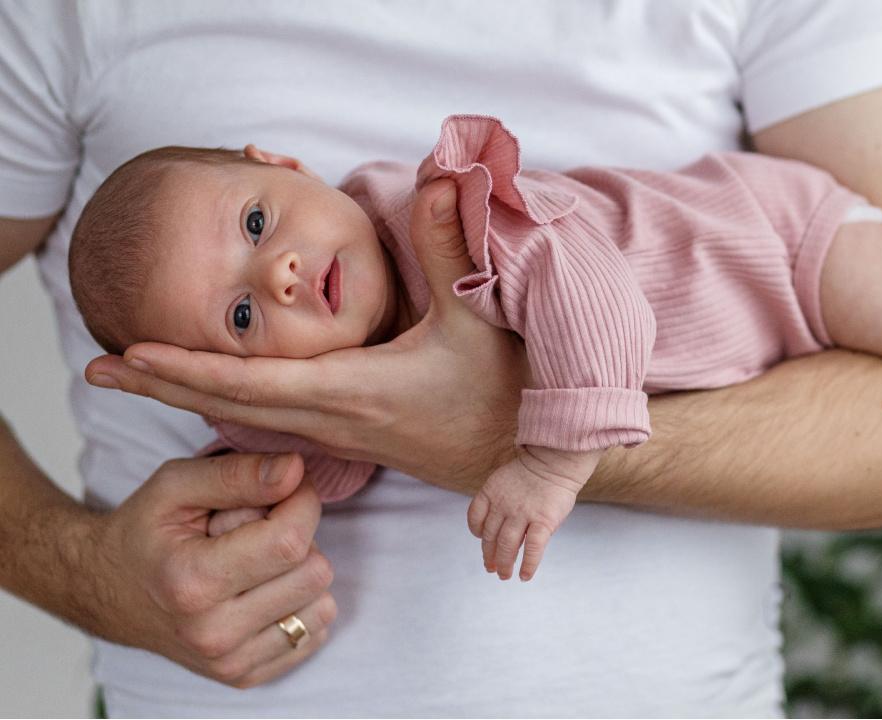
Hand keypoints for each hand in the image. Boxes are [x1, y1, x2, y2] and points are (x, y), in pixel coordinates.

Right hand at [82, 452, 334, 688]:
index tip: (284, 490)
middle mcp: (211, 633)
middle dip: (298, 539)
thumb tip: (296, 470)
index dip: (302, 503)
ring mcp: (229, 662)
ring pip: (321, 605)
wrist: (107, 591)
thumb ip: (237, 473)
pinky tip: (260, 592)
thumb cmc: (145, 532)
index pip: (291, 541)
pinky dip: (298, 606)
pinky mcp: (245, 676)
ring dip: (299, 575)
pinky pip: (314, 633)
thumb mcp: (175, 486)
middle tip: (254, 533)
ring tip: (253, 565)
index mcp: (191, 582)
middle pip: (314, 573)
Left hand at [83, 179, 528, 493]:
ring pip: (243, 419)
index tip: (134, 350)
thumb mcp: (476, 317)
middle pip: (228, 406)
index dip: (191, 366)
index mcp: (354, 390)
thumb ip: (447, 248)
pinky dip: (223, 406)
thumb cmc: (500, 391)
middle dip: (161, 384)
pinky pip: (267, 425)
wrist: (518, 458)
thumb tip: (436, 178)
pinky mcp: (346, 438)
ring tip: (135, 375)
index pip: (254, 382)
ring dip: (186, 396)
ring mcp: (336, 436)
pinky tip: (205, 396)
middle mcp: (333, 419)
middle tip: (95, 367)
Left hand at [466, 446, 599, 580]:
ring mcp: (522, 514)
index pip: (475, 518)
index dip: (477, 532)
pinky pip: (533, 548)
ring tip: (504, 575)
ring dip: (504, 564)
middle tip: (492, 568)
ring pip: (507, 546)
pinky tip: (524, 576)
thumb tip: (501, 524)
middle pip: (490, 537)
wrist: (556, 459)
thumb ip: (500, 500)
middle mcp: (503, 505)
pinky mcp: (543, 521)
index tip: (482, 539)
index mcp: (491, 492)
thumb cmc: (535, 469)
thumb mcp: (507, 479)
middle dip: (489, 555)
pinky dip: (528, 565)